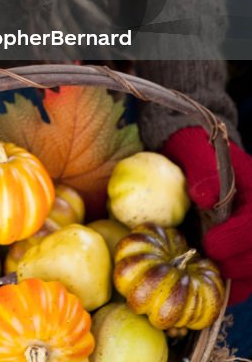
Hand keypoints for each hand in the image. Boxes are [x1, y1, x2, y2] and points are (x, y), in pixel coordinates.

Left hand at [164, 126, 251, 304]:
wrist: (195, 155)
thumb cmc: (194, 152)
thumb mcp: (196, 151)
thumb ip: (203, 171)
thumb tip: (206, 197)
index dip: (237, 238)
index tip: (211, 244)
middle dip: (237, 264)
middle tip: (208, 264)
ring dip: (237, 281)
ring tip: (209, 280)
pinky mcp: (245, 250)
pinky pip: (248, 278)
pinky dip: (234, 288)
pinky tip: (211, 289)